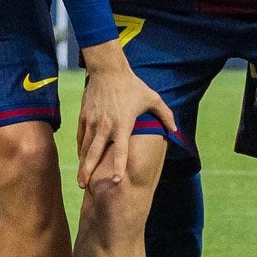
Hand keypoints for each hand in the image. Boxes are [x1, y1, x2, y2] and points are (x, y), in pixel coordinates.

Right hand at [74, 46, 162, 191]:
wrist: (108, 70)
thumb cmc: (132, 85)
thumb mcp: (153, 98)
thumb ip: (165, 115)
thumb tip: (176, 130)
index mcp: (123, 124)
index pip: (121, 151)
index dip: (119, 167)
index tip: (116, 181)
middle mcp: (105, 126)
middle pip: (94, 153)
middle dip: (88, 171)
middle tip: (83, 186)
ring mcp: (93, 121)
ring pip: (85, 147)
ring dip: (82, 164)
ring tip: (80, 179)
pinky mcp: (84, 116)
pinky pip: (81, 137)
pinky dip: (81, 148)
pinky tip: (81, 158)